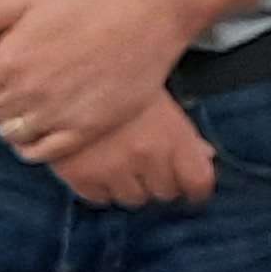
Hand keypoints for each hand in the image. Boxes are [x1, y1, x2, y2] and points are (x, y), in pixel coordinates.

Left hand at [0, 0, 195, 162]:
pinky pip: (43, 153)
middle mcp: (26, 92)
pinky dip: (34, 148)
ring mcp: (55, 114)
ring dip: (16, 123)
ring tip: (33, 110)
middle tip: (19, 89)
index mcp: (8, 60)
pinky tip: (41, 133)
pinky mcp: (83, 130)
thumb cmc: (87, 6)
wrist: (144, 22)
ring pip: (12, 134)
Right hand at [43, 91, 215, 208]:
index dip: (196, 186)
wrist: (65, 72)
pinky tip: (99, 165)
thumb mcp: (161, 100)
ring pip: (133, 199)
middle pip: (166, 192)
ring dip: (131, 185)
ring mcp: (111, 169)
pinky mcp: (79, 176)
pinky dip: (102, 187)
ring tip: (122, 161)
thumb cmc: (121, 82)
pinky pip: (100, 199)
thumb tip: (206, 156)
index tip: (191, 185)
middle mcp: (145, 156)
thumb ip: (185, 134)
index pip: (199, 183)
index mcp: (172, 136)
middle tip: (150, 163)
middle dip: (162, 181)